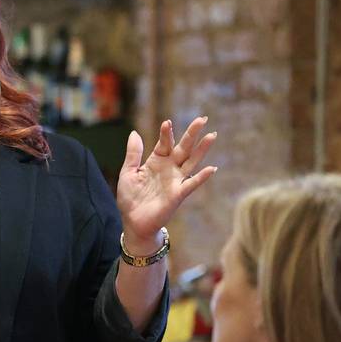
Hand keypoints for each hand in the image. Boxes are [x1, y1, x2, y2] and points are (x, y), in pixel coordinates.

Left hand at [118, 116, 218, 248]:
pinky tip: (211, 168)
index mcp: (156, 162)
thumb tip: (135, 132)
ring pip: (191, 162)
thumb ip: (133, 154)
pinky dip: (202, 177)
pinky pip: (192, 184)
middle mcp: (169, 169)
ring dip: (202, 150)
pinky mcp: (178, 195)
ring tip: (212, 136)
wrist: (133, 222)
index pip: (164, 143)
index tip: (167, 122)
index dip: (166, 133)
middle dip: (192, 134)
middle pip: (183, 148)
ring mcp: (175, 181)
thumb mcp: (128, 173)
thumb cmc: (130, 198)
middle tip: (203, 118)